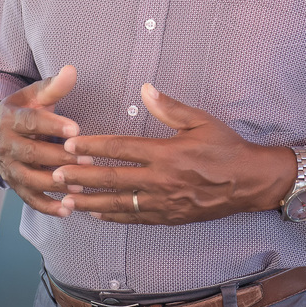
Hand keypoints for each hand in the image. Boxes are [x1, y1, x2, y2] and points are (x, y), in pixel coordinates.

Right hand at [0, 65, 87, 216]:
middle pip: (32, 154)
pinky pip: (29, 199)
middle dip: (60, 158)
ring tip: (81, 187)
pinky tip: (67, 211)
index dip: (52, 126)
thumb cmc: (21, 110)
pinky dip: (46, 207)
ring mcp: (8, 168)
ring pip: (30, 179)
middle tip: (88, 160)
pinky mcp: (14, 185)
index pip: (31, 122)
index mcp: (9, 118)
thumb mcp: (32, 96)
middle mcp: (5, 145)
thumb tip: (72, 70)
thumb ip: (53, 86)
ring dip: (55, 185)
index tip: (76, 129)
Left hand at [55, 84, 292, 224]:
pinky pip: (135, 218)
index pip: (120, 149)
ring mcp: (164, 202)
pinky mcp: (169, 217)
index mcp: (166, 153)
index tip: (70, 144)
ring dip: (90, 202)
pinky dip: (113, 217)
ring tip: (65, 200)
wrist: (250, 182)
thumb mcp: (201, 121)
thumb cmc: (226, 147)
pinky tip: (96, 215)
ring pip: (119, 204)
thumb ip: (170, 107)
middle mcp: (161, 180)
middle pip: (112, 179)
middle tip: (55, 174)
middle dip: (81, 177)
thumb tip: (145, 88)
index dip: (92, 146)